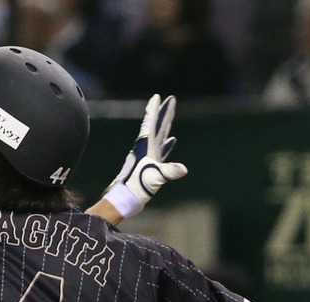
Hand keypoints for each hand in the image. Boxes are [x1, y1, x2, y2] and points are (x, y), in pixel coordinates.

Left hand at [102, 94, 187, 218]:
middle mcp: (147, 148)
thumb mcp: (156, 178)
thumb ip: (169, 172)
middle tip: (170, 99)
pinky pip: (162, 150)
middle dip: (164, 112)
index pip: (151, 123)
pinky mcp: (151, 165)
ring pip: (160, 135)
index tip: (157, 97)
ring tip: (171, 115)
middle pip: (157, 125)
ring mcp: (149, 156)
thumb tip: (183, 169)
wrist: (127, 197)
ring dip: (166, 125)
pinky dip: (167, 143)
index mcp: (146, 146)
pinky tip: (172, 140)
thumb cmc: (138, 186)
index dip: (154, 110)